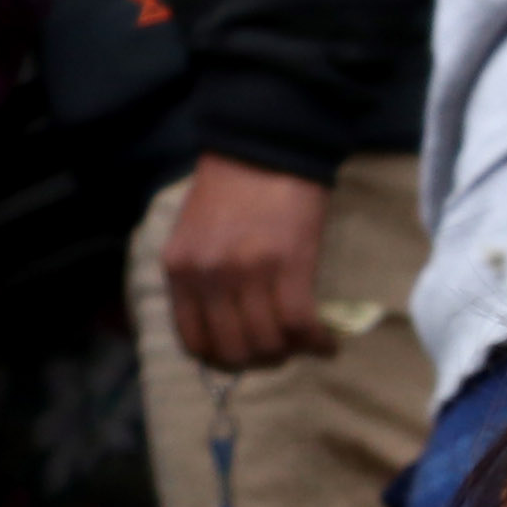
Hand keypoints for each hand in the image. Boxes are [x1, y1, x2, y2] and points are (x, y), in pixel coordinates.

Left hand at [164, 155, 342, 368]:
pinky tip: (326, 344)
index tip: (244, 353)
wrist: (262, 146)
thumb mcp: (191, 235)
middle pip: (234, 349)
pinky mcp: (289, 266)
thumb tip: (222, 324)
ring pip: (269, 342)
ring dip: (290, 351)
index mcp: (179, 268)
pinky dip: (317, 342)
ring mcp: (248, 273)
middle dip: (260, 359)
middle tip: (278, 349)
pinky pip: (301, 324)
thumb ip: (197, 277)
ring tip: (304, 343)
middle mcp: (208, 276)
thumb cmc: (228, 189)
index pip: (194, 341)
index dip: (222, 358)